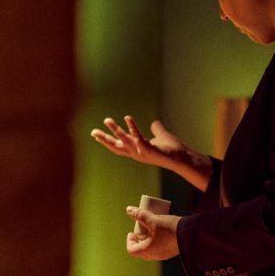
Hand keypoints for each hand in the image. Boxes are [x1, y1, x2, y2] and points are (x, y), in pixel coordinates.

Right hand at [91, 115, 213, 190]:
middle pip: (116, 146)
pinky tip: (127, 117)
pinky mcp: (148, 149)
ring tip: (107, 120)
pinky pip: (137, 136)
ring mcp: (141, 152)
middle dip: (104, 139)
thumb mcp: (161, 136)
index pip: (118, 146)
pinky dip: (132, 126)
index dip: (107, 141)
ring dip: (115, 130)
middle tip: (92, 131)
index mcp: (136, 151)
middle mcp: (136, 153)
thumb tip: (154, 122)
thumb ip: (156, 129)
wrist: (182, 158)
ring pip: (124, 140)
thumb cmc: (172, 150)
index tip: (96, 134)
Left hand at [125, 206, 179, 260]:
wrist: (193, 234)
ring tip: (152, 226)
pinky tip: (162, 229)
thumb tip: (129, 210)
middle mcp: (155, 255)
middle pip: (141, 249)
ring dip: (148, 238)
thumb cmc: (170, 229)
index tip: (133, 231)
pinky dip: (157, 239)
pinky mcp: (171, 251)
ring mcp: (164, 255)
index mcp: (147, 251)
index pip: (131, 250)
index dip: (129, 240)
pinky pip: (160, 247)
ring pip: (151, 248)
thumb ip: (140, 215)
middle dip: (139, 238)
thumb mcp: (153, 220)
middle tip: (142, 227)